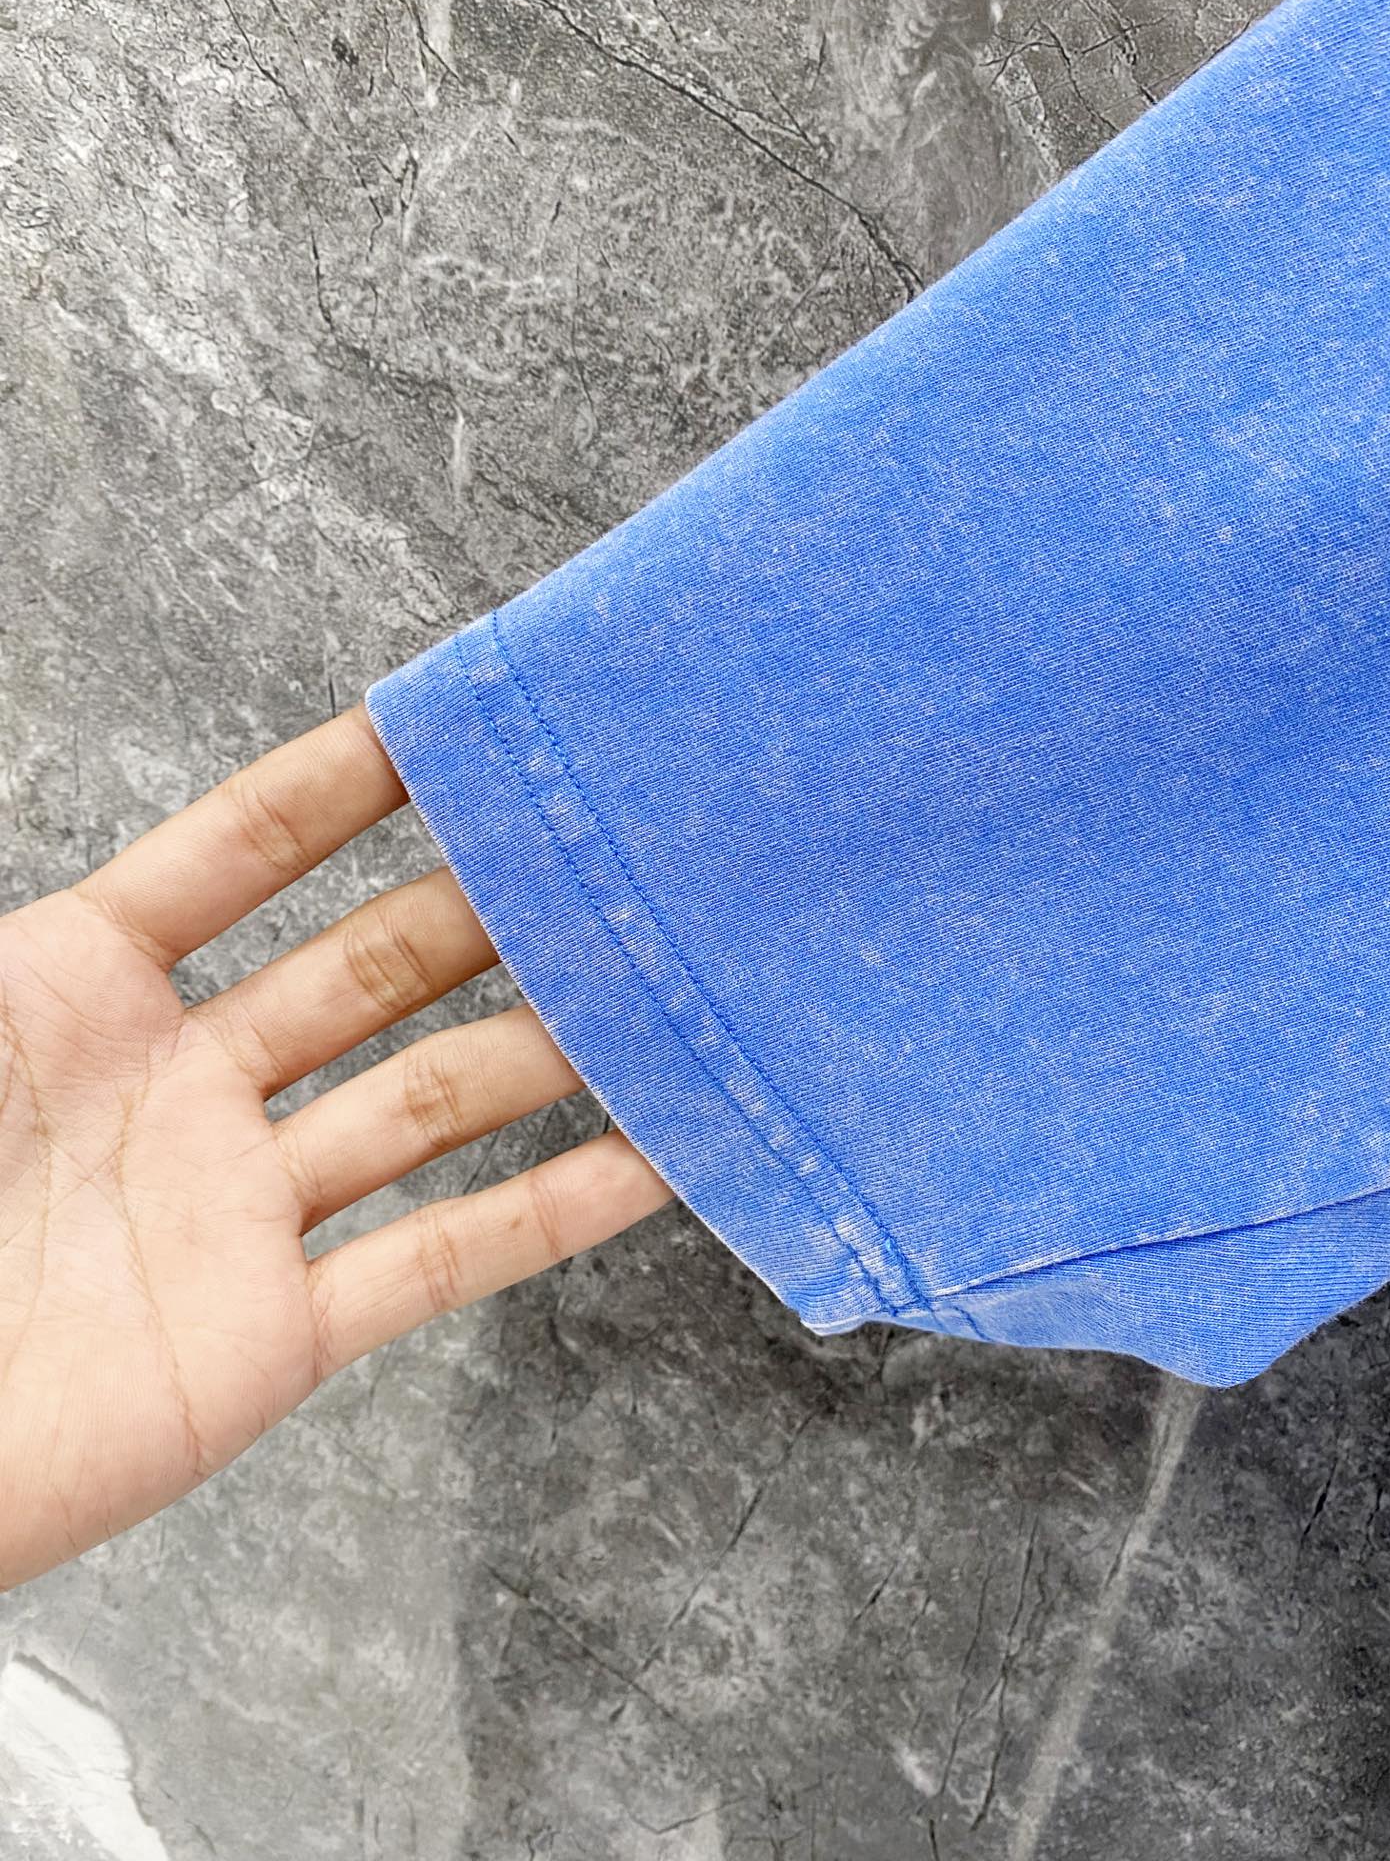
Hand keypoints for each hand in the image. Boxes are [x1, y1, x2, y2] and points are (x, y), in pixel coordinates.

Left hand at [0, 706, 670, 1589]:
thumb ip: (25, 943)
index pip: (243, 854)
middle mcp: (184, 1087)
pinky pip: (436, 1261)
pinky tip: (647, 1162)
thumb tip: (105, 850)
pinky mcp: (269, 1338)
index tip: (449, 726)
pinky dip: (551, 1213)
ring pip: (429, 1102)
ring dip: (545, 1045)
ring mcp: (235, 1209)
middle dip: (487, 905)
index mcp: (82, 990)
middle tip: (596, 854)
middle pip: (373, 967)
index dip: (344, 783)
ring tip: (651, 987)